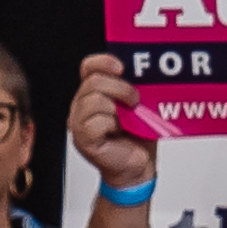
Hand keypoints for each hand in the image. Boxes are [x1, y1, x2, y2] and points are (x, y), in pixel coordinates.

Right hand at [68, 54, 155, 189]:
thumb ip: (134, 86)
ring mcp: (80, 122)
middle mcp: (83, 105)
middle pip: (93, 81)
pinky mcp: (83, 139)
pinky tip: (119, 130)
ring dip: (118, 106)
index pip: (89, 66)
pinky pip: (94, 122)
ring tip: (130, 115)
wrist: (138, 166)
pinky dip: (111, 124)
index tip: (123, 67)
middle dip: (120, 87)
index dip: (104, 62)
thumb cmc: (137, 136)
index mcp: (94, 92)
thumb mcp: (138, 104)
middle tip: (135, 99)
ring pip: (94, 99)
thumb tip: (146, 71)